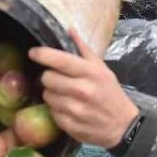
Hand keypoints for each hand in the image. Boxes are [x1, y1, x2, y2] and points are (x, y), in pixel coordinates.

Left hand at [29, 29, 139, 148]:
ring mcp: (75, 110)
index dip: (42, 54)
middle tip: (58, 79)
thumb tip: (69, 30)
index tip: (33, 52)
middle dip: (49, 77)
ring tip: (65, 95)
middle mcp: (82, 90)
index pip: (60, 60)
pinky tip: (68, 108)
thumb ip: (84, 50)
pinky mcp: (70, 125)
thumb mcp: (102, 69)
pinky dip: (56, 109)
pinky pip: (52, 112)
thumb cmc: (111, 94)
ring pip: (47, 95)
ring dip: (52, 94)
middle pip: (47, 78)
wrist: (123, 126)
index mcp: (91, 73)